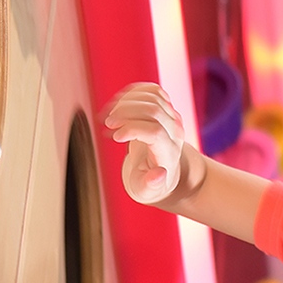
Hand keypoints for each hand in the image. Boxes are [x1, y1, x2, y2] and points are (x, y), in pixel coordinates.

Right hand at [105, 83, 185, 204]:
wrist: (164, 169)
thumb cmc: (150, 182)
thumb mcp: (147, 192)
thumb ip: (150, 187)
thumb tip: (157, 175)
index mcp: (168, 152)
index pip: (154, 132)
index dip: (132, 129)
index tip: (115, 137)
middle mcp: (175, 131)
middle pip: (153, 110)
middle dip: (125, 112)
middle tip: (107, 123)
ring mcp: (172, 116)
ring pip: (152, 96)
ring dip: (126, 101)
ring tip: (109, 117)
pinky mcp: (166, 107)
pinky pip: (152, 90)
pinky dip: (132, 92)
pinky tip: (118, 104)